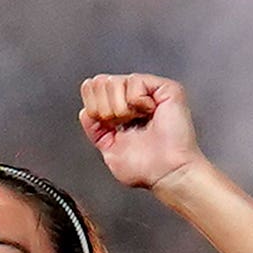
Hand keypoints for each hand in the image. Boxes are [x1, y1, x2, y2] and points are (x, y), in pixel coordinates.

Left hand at [79, 73, 206, 194]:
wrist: (166, 173)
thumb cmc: (146, 168)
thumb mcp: (108, 148)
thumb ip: (94, 128)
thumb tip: (86, 111)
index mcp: (122, 111)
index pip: (92, 88)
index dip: (92, 106)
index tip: (107, 126)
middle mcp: (134, 99)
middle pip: (99, 82)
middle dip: (103, 108)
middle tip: (122, 124)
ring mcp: (149, 92)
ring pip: (113, 81)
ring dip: (119, 107)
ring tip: (136, 120)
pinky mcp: (166, 88)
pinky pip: (134, 80)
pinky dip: (136, 101)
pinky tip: (149, 112)